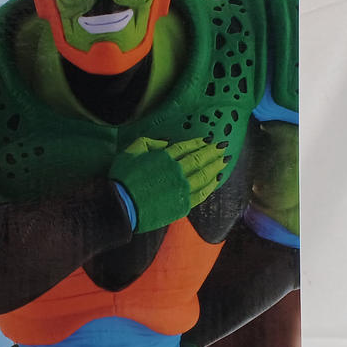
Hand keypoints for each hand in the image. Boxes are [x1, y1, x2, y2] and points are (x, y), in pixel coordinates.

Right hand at [109, 136, 227, 232]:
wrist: (122, 206)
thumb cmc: (123, 179)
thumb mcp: (130, 152)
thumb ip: (148, 142)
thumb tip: (166, 142)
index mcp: (165, 157)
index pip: (187, 147)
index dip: (199, 143)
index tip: (209, 140)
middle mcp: (177, 171)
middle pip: (199, 159)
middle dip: (213, 152)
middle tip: (223, 147)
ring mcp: (182, 189)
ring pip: (204, 175)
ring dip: (216, 167)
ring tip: (224, 161)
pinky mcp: (183, 205)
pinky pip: (202, 193)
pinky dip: (211, 186)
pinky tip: (216, 180)